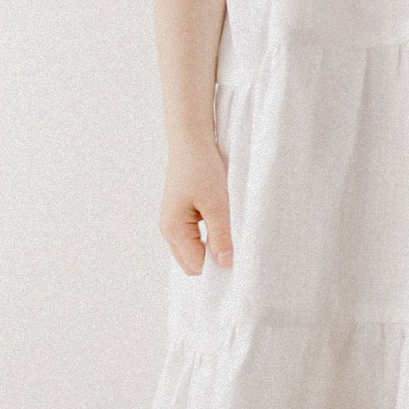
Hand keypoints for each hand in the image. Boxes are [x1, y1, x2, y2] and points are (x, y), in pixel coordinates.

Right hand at [159, 136, 233, 273]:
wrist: (192, 142)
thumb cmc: (201, 168)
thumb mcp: (217, 203)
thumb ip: (221, 235)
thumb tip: (226, 264)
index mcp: (174, 229)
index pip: (196, 266)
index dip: (217, 267)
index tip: (238, 259)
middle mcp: (169, 231)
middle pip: (192, 263)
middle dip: (213, 261)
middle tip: (236, 248)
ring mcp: (174, 224)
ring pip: (194, 252)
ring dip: (212, 248)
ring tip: (229, 234)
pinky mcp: (181, 217)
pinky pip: (195, 239)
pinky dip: (209, 238)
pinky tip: (222, 226)